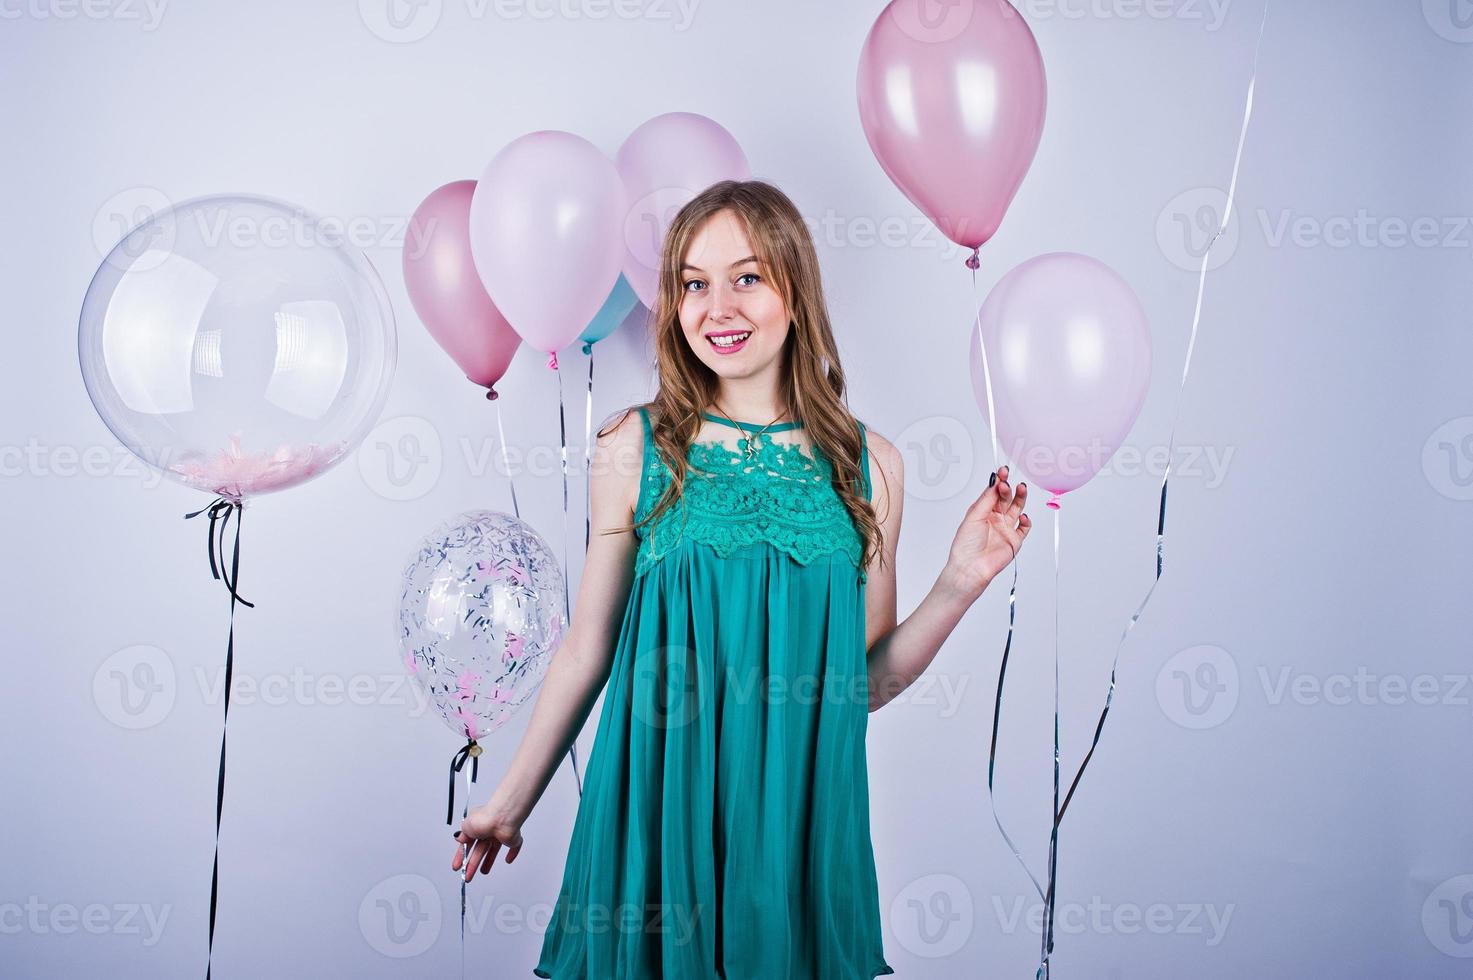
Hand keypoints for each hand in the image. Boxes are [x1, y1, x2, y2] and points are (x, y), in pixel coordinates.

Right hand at [452, 798, 524, 883]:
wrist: (503, 818)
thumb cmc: (485, 818)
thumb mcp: (466, 826)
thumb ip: (462, 835)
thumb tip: (458, 838)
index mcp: (477, 825)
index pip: (467, 843)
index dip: (461, 856)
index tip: (457, 866)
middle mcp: (488, 829)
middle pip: (480, 850)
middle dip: (473, 864)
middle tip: (468, 875)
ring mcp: (500, 833)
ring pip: (494, 850)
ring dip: (488, 861)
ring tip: (483, 871)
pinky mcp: (512, 838)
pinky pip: (514, 846)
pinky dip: (512, 853)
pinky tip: (508, 860)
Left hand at [941, 464, 1032, 601]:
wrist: (971, 567)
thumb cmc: (966, 544)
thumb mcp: (974, 516)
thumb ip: (987, 499)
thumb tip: (996, 481)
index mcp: (983, 511)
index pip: (993, 492)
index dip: (999, 481)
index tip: (1003, 471)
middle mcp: (995, 518)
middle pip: (1006, 498)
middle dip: (1008, 488)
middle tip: (1008, 482)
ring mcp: (1005, 529)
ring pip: (1017, 508)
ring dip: (1020, 498)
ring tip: (1021, 488)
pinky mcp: (1014, 541)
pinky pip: (1024, 528)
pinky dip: (1026, 520)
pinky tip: (1022, 516)